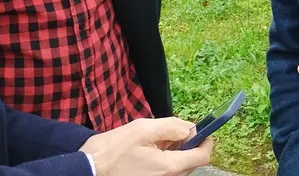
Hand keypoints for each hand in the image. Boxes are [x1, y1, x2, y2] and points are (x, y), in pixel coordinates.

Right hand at [80, 117, 212, 175]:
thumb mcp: (143, 129)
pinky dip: (168, 160)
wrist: (92, 169)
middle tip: (174, 132)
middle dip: (189, 144)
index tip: (203, 129)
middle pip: (192, 162)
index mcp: (169, 166)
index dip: (206, 140)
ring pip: (181, 167)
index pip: (203, 156)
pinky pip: (169, 171)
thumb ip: (171, 127)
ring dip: (177, 152)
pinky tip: (153, 151)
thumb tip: (190, 129)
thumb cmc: (115, 149)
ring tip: (160, 141)